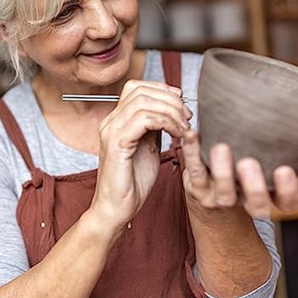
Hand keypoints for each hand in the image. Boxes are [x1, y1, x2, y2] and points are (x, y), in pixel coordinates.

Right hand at [91, 80, 191, 233]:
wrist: (116, 210)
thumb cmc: (132, 183)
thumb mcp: (148, 147)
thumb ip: (154, 127)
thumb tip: (170, 110)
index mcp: (116, 120)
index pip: (136, 87)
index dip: (162, 90)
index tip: (181, 105)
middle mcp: (110, 121)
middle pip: (141, 90)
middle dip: (170, 99)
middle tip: (187, 117)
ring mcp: (111, 131)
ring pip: (143, 102)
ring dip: (171, 111)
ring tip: (184, 128)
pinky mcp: (117, 144)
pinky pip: (143, 120)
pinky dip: (166, 122)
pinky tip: (177, 134)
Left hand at [182, 130, 297, 219]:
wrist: (208, 194)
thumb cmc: (246, 164)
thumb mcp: (270, 159)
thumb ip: (292, 147)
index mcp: (269, 194)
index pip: (286, 202)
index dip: (287, 190)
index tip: (284, 169)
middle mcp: (246, 200)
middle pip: (255, 205)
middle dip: (253, 186)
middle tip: (248, 163)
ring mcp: (221, 197)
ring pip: (224, 193)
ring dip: (222, 171)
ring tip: (220, 148)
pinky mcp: (197, 187)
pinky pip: (194, 172)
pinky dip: (191, 152)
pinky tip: (192, 134)